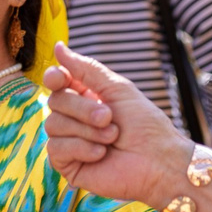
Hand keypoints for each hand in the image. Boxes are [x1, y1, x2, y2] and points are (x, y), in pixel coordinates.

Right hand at [42, 45, 196, 208]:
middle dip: (83, 109)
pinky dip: (81, 148)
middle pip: (54, 102)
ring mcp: (69, 141)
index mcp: (85, 97)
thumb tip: (57, 46)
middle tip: (109, 118)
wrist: (158, 161)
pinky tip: (101, 154)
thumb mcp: (117, 89)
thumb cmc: (145, 125)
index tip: (61, 78)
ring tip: (112, 138)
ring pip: (52, 125)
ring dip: (87, 131)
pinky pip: (55, 149)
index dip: (54, 78)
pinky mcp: (67, 164)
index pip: (56, 82)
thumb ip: (86, 69)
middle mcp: (74, 118)